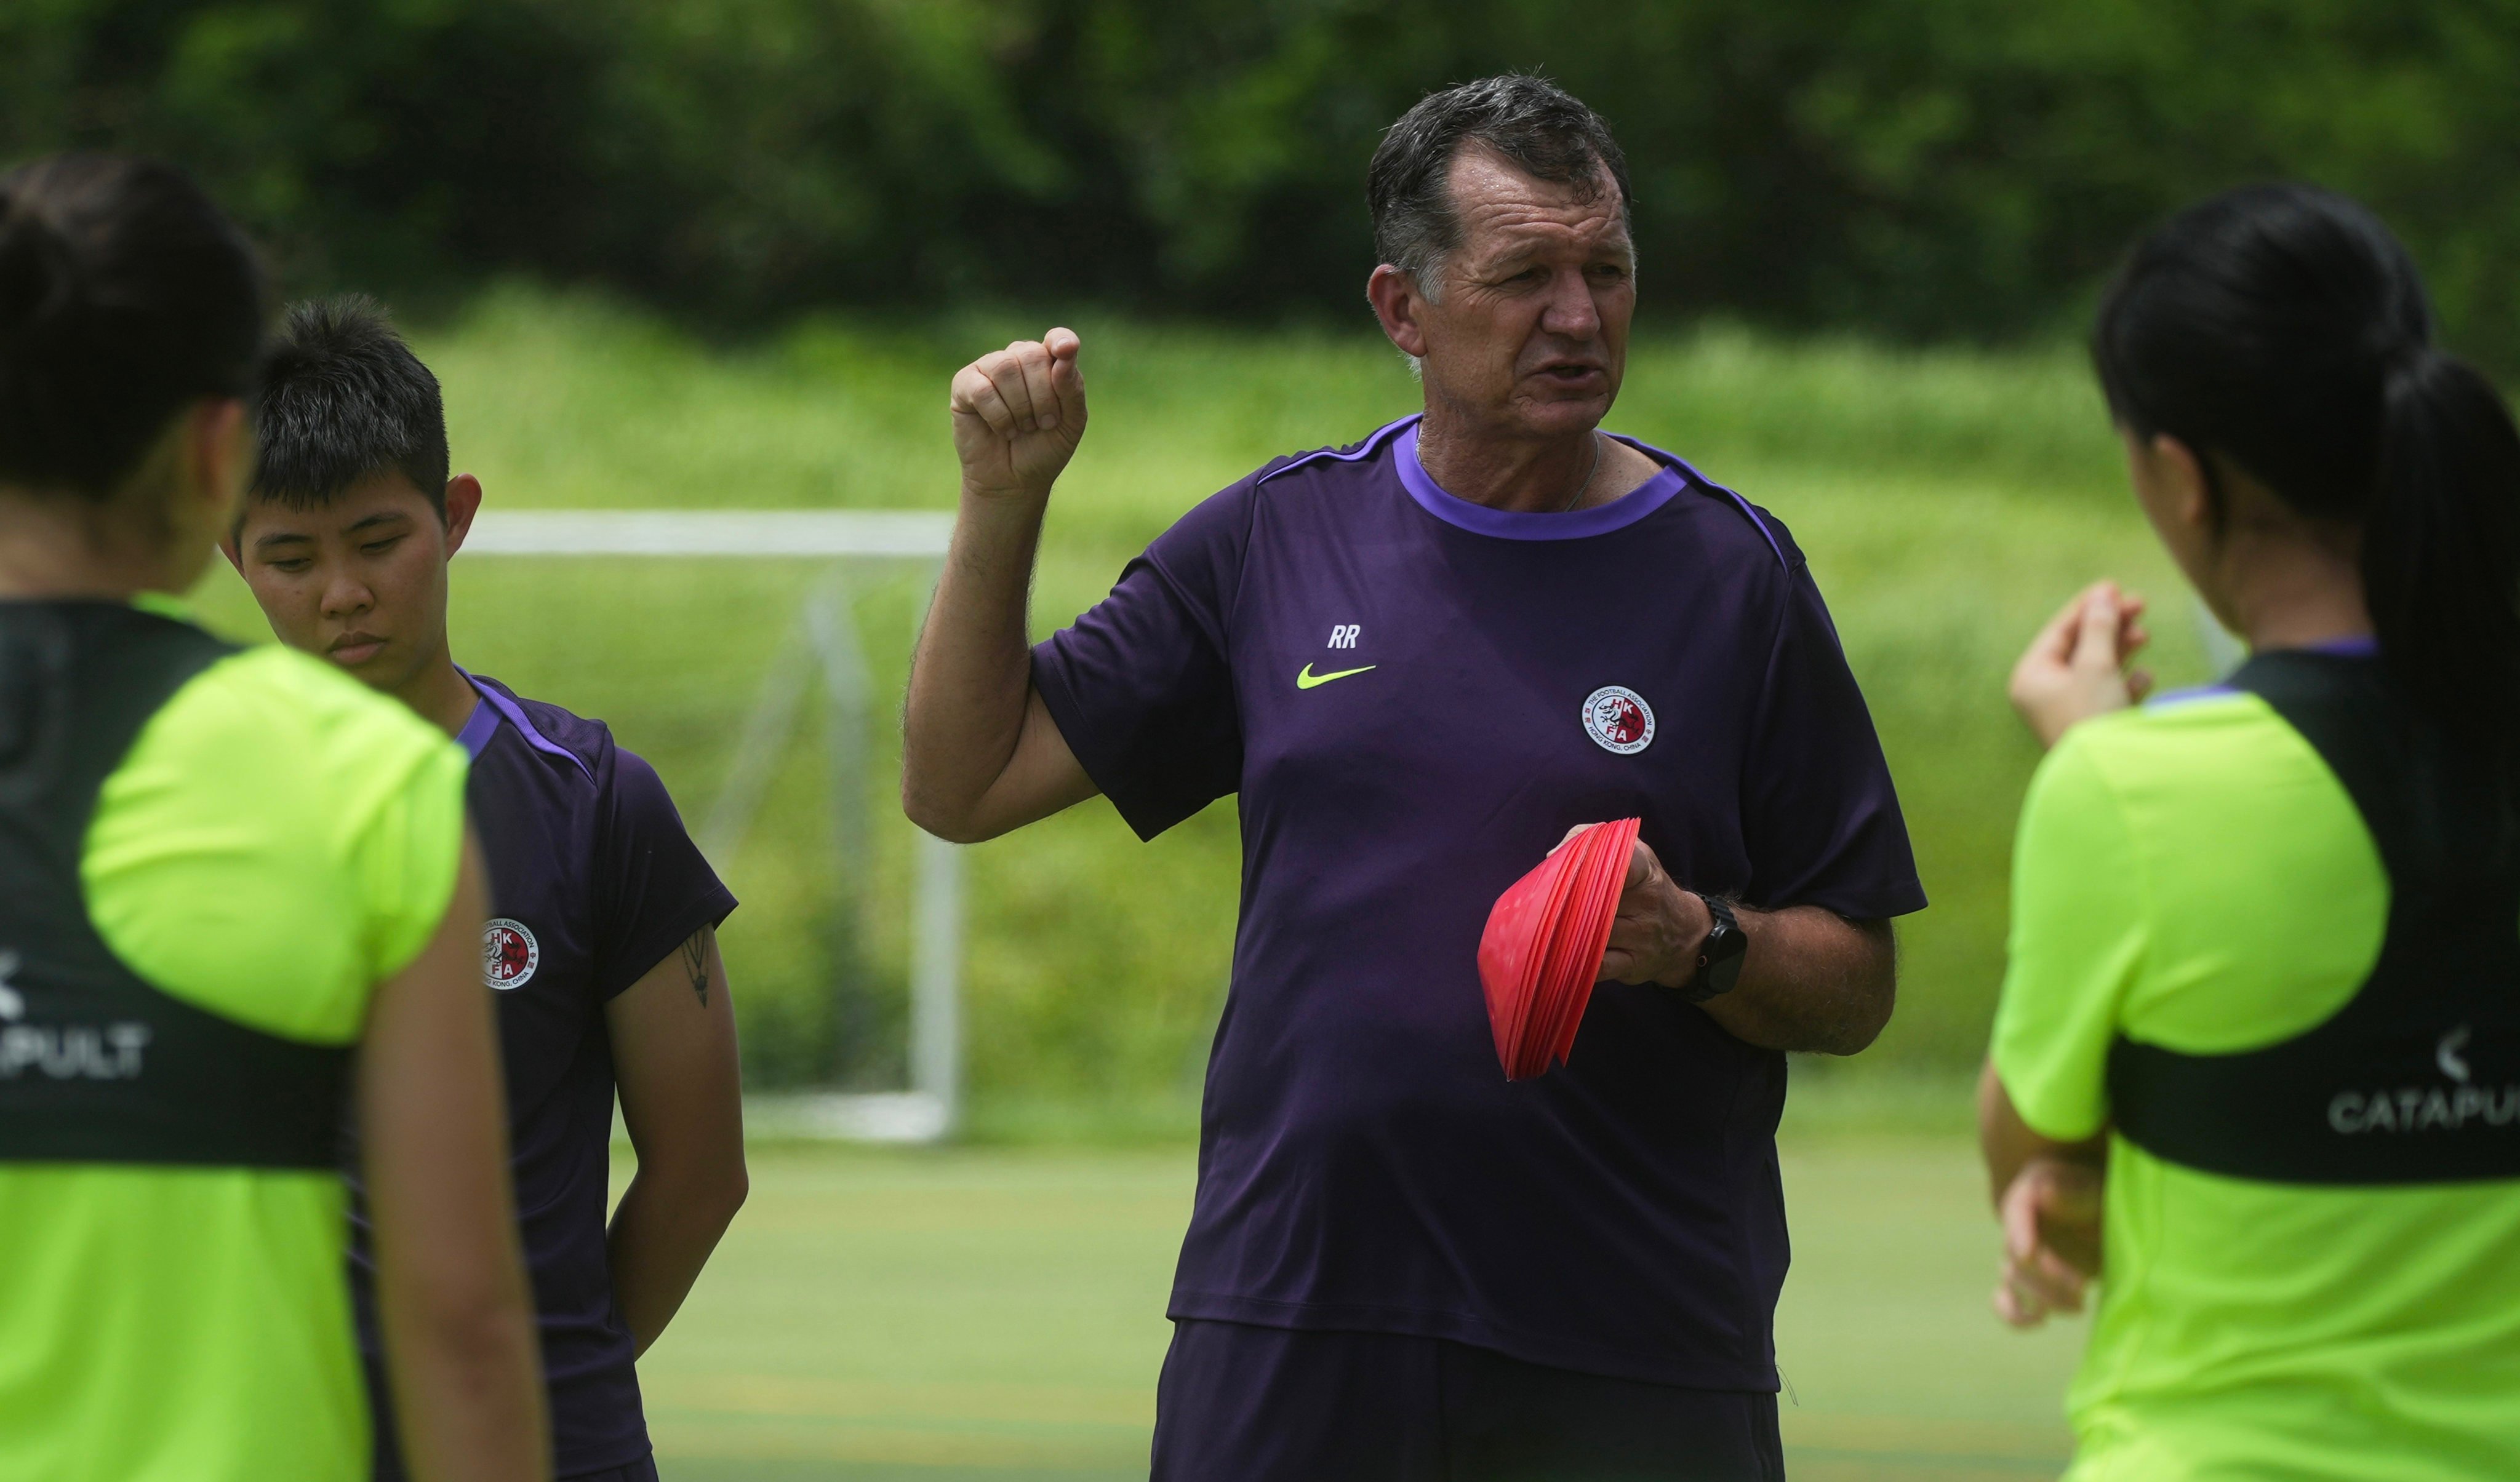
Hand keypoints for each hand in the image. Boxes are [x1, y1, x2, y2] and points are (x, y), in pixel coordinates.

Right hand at [949, 328, 1086, 501]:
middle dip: (1042, 396)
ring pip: (1005, 368)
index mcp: (1047, 364)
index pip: (1057, 339)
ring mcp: (988, 369)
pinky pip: (982, 389)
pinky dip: (998, 416)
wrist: (1014, 480)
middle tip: (1043, 424)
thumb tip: (1064, 354)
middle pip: (1031, 355)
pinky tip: (1003, 430)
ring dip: (1020, 407)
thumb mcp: (1071, 423)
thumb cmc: (1044, 448)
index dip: (1062, 341)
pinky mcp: (964, 386)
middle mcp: (1017, 359)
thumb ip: (1072, 388)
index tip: (1065, 349)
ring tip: (1022, 428)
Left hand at [1558, 826, 1708, 988]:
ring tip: (1542, 926)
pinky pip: (1598, 966)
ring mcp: (1641, 936)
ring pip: (1593, 932)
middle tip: (1538, 901)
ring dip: (1565, 930)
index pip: (1624, 860)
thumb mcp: (1634, 855)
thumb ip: (1596, 840)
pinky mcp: (1632, 965)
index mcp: (1644, 871)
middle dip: (1566, 900)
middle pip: (1598, 900)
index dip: (1591, 862)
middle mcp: (1647, 902)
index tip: (1565, 866)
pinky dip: (1574, 962)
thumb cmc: (1646, 888)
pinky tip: (1557, 956)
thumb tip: (1554, 853)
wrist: (1684, 934)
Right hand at [1993, 1156, 2103, 1327]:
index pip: (2014, 1212)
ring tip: (2080, 1304)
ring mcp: (2020, 1259)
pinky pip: (2007, 1302)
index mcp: (2027, 1197)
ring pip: (2013, 1283)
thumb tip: (2044, 1193)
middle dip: (2046, 1277)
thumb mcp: (2092, 1190)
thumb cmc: (2099, 1198)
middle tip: (2080, 1287)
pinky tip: (2039, 1321)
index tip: (2029, 1255)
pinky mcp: (2029, 1284)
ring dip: (2042, 1299)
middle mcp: (2017, 1229)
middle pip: (2015, 1257)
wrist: (2104, 1220)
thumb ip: (2072, 1194)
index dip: (2018, 1234)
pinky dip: (2014, 1315)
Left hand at [2009, 580, 2150, 748]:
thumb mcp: (2096, 664)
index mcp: (2031, 677)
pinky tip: (2144, 676)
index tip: (2115, 587)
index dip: (2088, 606)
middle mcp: (2043, 694)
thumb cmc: (2093, 716)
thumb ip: (2100, 627)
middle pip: (2078, 648)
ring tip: (2144, 634)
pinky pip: (2108, 696)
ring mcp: (2067, 712)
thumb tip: (2103, 595)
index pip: (2059, 631)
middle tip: (2140, 604)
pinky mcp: (2092, 727)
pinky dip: (2125, 682)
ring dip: (2120, 649)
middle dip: (2110, 626)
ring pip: (2095, 669)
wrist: (2107, 775)